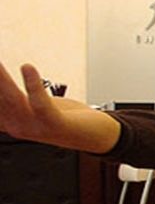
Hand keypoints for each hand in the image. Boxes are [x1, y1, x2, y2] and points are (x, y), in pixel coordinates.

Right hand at [0, 62, 120, 153]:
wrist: (95, 136)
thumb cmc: (63, 117)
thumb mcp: (34, 105)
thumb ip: (15, 96)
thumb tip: (2, 81)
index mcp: (8, 121)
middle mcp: (16, 125)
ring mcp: (33, 126)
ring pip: (11, 98)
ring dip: (0, 78)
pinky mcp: (53, 123)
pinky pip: (39, 102)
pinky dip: (32, 84)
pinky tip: (27, 67)